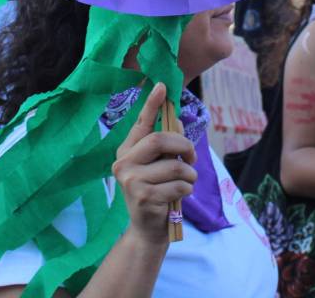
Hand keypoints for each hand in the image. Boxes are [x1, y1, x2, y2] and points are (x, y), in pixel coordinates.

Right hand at [111, 82, 197, 246]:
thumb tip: (176, 121)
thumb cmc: (156, 191)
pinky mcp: (143, 198)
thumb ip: (165, 145)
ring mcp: (131, 181)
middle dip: (183, 145)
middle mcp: (123, 163)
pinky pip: (178, 186)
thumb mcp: (158, 166)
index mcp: (126, 151)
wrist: (147, 229)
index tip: (162, 85)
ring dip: (189, 175)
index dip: (152, 104)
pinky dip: (187, 190)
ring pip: (174, 166)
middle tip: (191, 156)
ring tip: (186, 182)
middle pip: (159, 139)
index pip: (141, 123)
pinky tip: (180, 196)